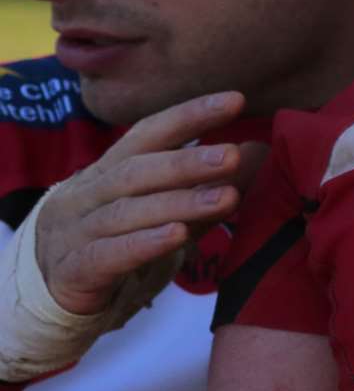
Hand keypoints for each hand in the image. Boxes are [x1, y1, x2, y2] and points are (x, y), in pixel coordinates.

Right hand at [34, 91, 251, 315]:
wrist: (57, 290)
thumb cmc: (120, 238)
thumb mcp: (166, 209)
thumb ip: (207, 185)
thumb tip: (259, 149)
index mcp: (111, 169)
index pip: (149, 133)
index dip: (190, 115)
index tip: (236, 100)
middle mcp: (88, 193)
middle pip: (137, 171)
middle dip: (187, 162)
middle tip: (233, 156)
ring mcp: (76, 231)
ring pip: (127, 212)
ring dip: (179, 203)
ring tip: (227, 198)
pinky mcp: (74, 271)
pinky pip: (108, 255)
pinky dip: (144, 244)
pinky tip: (178, 236)